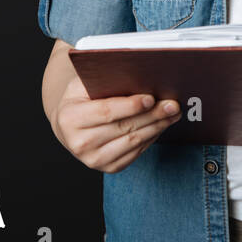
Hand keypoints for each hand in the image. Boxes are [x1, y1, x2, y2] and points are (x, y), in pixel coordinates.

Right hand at [54, 75, 180, 172]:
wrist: (68, 125)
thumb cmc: (79, 99)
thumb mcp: (82, 84)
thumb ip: (104, 80)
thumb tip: (138, 74)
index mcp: (70, 119)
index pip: (106, 112)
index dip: (130, 106)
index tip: (151, 98)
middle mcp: (79, 143)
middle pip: (124, 128)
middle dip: (152, 115)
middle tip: (172, 104)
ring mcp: (93, 159)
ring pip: (133, 142)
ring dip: (157, 127)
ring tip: (172, 114)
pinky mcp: (108, 168)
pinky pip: (136, 152)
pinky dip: (151, 137)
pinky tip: (161, 125)